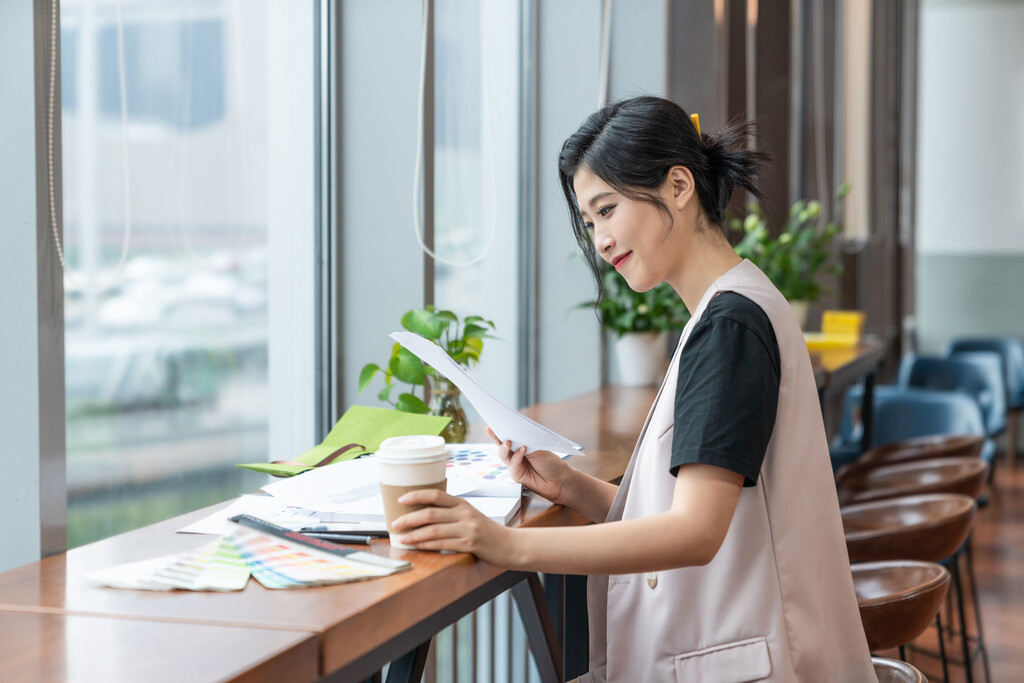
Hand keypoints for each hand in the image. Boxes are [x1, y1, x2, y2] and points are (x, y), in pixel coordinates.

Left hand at [390, 489, 515, 564]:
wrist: (510, 545)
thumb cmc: (488, 532)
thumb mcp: (471, 516)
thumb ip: (452, 514)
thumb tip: (424, 516)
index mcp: (462, 504)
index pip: (436, 494)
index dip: (417, 495)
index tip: (401, 500)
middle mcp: (464, 514)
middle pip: (431, 513)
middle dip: (409, 518)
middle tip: (395, 523)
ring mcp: (468, 529)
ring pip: (434, 530)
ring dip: (414, 535)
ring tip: (401, 538)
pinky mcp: (470, 544)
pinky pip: (443, 544)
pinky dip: (427, 545)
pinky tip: (418, 546)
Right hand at [486, 426, 571, 504]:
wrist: (559, 480)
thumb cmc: (551, 462)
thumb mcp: (538, 448)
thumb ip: (524, 443)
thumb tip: (511, 434)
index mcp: (521, 443)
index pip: (509, 434)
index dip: (500, 428)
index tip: (494, 421)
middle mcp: (516, 453)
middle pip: (502, 444)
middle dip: (496, 436)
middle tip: (492, 429)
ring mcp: (515, 464)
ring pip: (504, 454)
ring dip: (504, 447)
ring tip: (508, 442)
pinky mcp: (516, 474)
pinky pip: (512, 465)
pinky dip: (517, 457)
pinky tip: (523, 450)